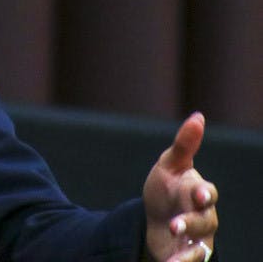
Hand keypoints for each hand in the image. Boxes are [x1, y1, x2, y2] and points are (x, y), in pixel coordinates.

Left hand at [143, 112, 218, 261]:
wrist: (155, 217)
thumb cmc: (167, 187)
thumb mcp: (170, 164)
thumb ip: (184, 144)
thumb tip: (198, 116)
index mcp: (198, 192)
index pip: (207, 193)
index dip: (204, 193)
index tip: (198, 194)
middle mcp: (203, 216)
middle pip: (204, 220)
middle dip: (192, 222)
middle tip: (175, 224)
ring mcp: (198, 238)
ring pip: (200, 244)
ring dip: (187, 247)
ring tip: (169, 242)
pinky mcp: (188, 255)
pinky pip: (190, 261)